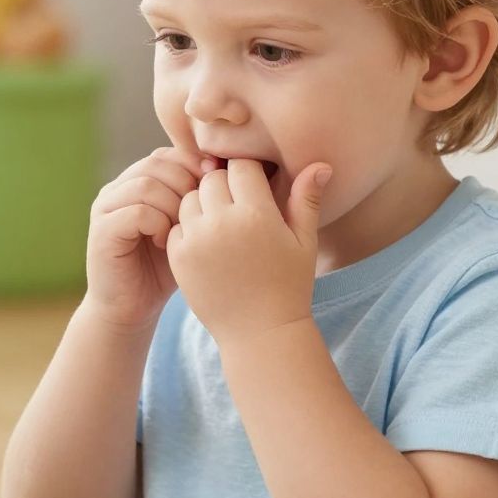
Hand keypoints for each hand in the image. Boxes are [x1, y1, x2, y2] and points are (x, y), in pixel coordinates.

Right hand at [85, 145, 204, 331]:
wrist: (130, 310)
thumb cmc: (163, 271)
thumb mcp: (186, 229)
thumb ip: (196, 199)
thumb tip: (225, 167)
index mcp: (134, 183)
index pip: (166, 155)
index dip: (193, 167)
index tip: (215, 190)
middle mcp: (116, 190)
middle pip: (156, 163)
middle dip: (185, 185)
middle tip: (199, 214)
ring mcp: (105, 208)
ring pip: (146, 185)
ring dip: (173, 206)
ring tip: (181, 231)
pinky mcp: (101, 231)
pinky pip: (136, 211)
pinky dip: (158, 224)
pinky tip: (166, 244)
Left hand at [166, 159, 331, 343]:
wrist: (259, 333)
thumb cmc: (288, 286)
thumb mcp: (304, 243)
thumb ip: (307, 200)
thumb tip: (320, 165)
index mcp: (257, 214)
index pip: (241, 165)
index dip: (248, 173)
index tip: (254, 188)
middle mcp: (223, 222)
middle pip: (213, 178)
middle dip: (224, 186)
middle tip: (238, 209)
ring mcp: (197, 240)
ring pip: (190, 199)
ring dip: (203, 206)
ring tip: (222, 227)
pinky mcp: (179, 257)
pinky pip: (176, 226)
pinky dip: (188, 230)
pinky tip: (207, 246)